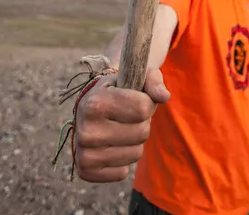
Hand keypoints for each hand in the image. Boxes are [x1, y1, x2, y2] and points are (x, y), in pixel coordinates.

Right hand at [74, 68, 169, 182]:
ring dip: (135, 142)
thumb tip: (164, 96)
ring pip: (135, 154)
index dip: (148, 102)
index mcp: (95, 103)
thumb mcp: (134, 76)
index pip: (143, 108)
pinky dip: (123, 160)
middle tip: (129, 115)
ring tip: (121, 129)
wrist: (90, 108)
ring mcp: (84, 153)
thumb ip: (153, 81)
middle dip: (143, 123)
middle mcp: (86, 130)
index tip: (138, 98)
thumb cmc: (118, 89)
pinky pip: (123, 172)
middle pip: (142, 132)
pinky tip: (112, 145)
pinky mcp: (86, 171)